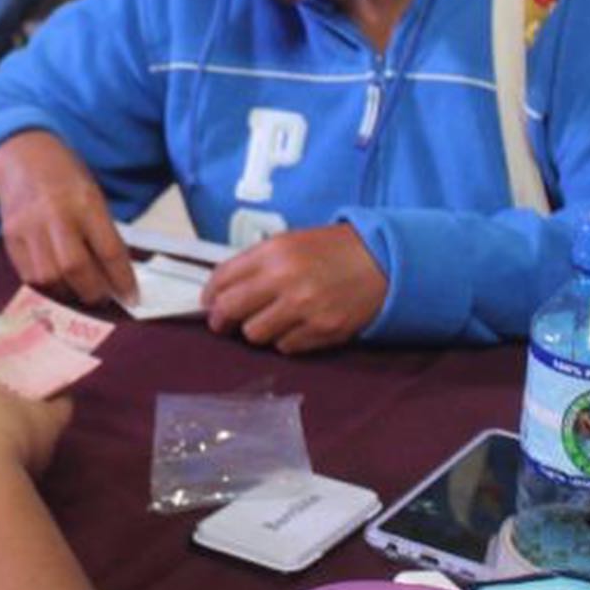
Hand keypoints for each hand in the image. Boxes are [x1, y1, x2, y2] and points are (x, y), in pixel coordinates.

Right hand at [0, 130, 135, 304]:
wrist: (22, 155)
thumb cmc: (65, 177)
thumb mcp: (93, 196)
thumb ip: (103, 233)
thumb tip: (115, 276)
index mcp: (85, 202)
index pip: (109, 250)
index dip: (122, 280)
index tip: (131, 298)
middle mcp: (56, 215)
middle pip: (75, 268)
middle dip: (93, 292)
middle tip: (102, 297)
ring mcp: (29, 227)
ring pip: (49, 277)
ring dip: (68, 293)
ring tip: (78, 291)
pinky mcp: (9, 237)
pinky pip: (28, 275)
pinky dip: (47, 286)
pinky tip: (57, 282)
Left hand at [202, 225, 386, 353]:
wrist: (380, 260)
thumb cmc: (330, 250)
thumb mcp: (288, 243)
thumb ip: (255, 263)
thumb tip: (220, 290)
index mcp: (273, 251)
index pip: (222, 278)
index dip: (209, 295)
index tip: (209, 303)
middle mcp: (285, 279)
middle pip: (230, 309)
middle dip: (220, 319)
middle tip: (223, 322)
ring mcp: (304, 307)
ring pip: (254, 334)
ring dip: (256, 330)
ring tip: (268, 321)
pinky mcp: (322, 330)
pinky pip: (284, 346)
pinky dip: (284, 340)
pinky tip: (295, 326)